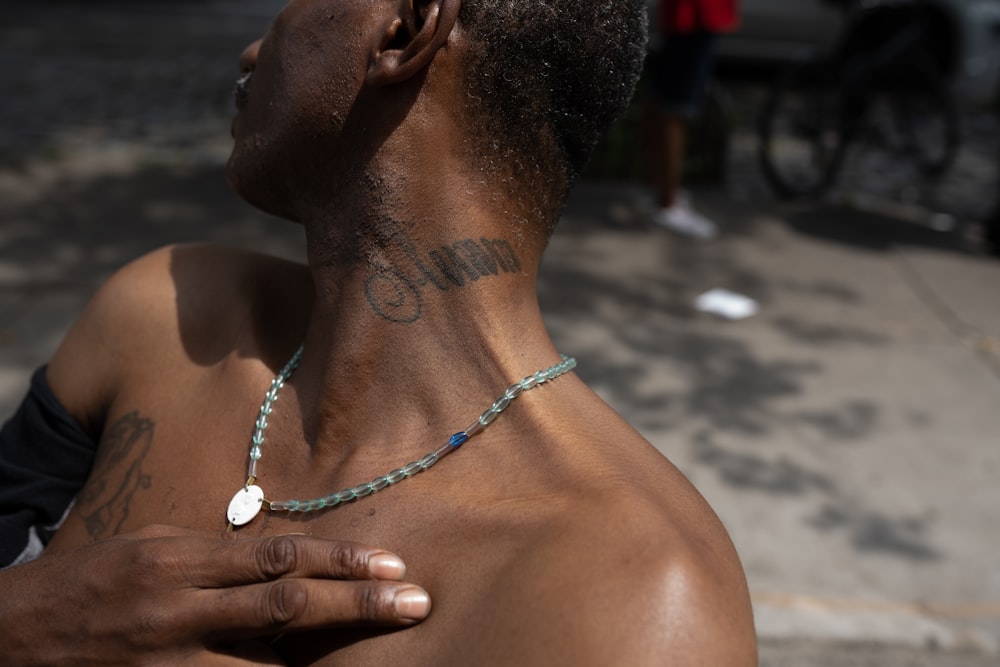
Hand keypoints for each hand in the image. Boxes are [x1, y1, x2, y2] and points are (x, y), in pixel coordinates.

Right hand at [1, 525, 430, 665]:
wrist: (10, 636)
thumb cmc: (88, 581)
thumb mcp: (151, 549)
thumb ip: (216, 556)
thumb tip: (280, 559)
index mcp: (180, 559)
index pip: (278, 556)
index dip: (339, 561)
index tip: (389, 565)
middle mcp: (179, 609)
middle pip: (286, 604)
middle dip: (356, 603)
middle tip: (414, 602)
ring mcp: (168, 661)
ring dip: (324, 661)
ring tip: (380, 648)